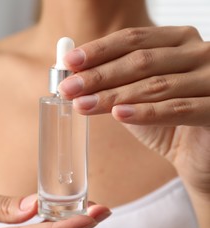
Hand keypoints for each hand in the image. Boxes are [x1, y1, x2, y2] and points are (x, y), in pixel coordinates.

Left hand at [59, 26, 209, 197]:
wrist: (199, 152)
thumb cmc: (166, 118)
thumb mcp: (136, 93)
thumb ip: (112, 80)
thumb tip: (72, 73)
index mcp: (178, 40)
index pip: (133, 39)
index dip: (99, 50)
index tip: (69, 62)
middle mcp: (199, 53)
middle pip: (141, 61)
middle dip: (99, 75)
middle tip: (68, 88)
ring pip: (155, 85)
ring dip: (113, 96)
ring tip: (82, 105)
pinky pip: (178, 109)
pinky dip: (145, 113)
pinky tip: (119, 115)